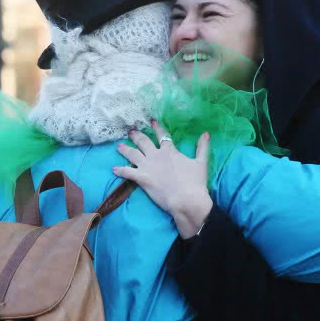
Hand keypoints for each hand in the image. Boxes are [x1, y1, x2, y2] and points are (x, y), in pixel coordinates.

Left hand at [114, 120, 213, 238]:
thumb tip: (206, 133)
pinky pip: (127, 172)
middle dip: (136, 135)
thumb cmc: (195, 182)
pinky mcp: (142, 178)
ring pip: (132, 154)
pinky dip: (120, 170)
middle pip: (143, 142)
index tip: (151, 121)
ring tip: (119, 146)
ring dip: (125, 149)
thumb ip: (202, 147)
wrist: (186, 199)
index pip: (162, 135)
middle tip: (130, 131)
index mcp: (169, 151)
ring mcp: (147, 166)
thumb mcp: (201, 162)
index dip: (156, 127)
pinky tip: (113, 169)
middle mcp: (156, 156)